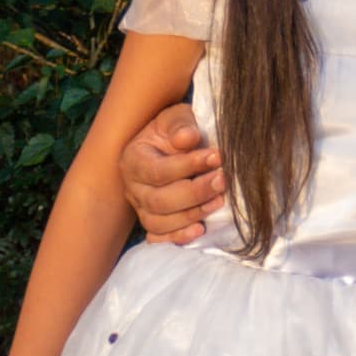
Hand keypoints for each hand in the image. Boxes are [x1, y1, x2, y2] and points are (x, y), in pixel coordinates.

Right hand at [121, 103, 222, 243]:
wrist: (170, 145)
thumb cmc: (174, 130)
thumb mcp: (176, 118)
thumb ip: (180, 125)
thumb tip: (187, 139)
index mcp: (132, 159)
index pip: (158, 171)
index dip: (188, 166)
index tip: (218, 156)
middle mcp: (132, 187)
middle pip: (158, 201)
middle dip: (194, 193)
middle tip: (222, 181)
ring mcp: (140, 208)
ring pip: (159, 222)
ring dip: (192, 215)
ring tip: (219, 201)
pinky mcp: (152, 222)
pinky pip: (159, 237)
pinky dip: (178, 237)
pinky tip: (201, 230)